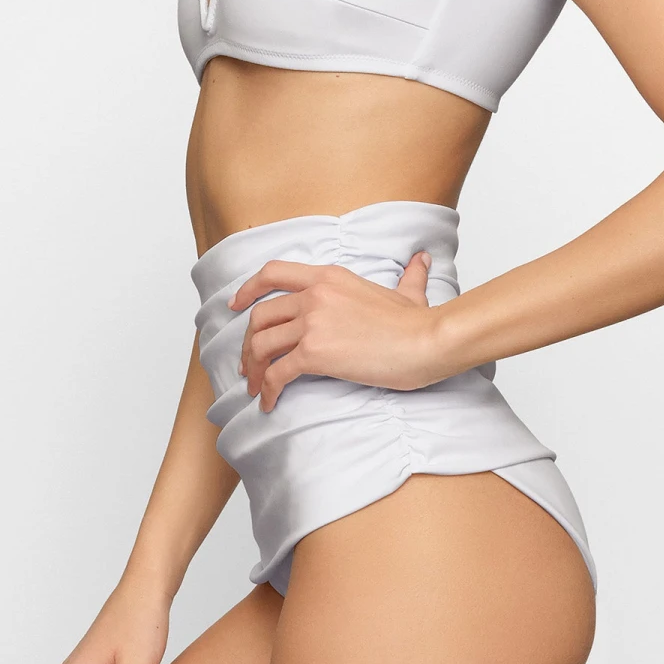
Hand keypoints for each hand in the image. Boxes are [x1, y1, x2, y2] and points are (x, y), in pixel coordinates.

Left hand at [231, 251, 445, 411]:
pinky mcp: (315, 353)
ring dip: (254, 368)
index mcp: (329, 277)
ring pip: (262, 344)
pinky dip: (268, 390)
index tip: (235, 305)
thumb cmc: (419, 324)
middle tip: (250, 363)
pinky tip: (270, 403)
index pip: (273, 273)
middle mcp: (315, 294)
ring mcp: (313, 323)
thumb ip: (410, 276)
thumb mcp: (408, 293)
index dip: (248, 289)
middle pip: (261, 315)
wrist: (427, 342)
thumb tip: (422, 260)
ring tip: (257, 387)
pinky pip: (277, 373)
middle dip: (249, 342)